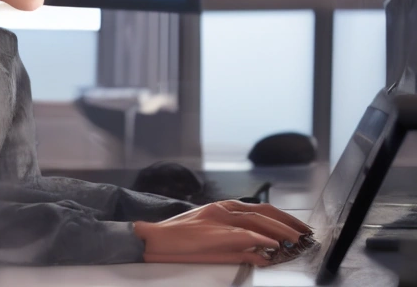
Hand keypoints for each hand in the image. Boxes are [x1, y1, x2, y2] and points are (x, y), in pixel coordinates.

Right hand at [133, 201, 311, 264]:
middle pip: (263, 212)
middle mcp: (224, 208)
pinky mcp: (213, 231)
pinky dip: (259, 239)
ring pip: (256, 220)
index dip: (282, 217)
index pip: (260, 209)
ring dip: (279, 231)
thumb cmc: (182, 240)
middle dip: (287, 222)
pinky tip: (273, 246)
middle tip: (306, 233)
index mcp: (224, 208)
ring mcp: (219, 218)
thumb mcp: (214, 242)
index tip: (298, 227)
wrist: (155, 239)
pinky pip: (241, 234)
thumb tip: (264, 255)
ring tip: (296, 241)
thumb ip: (239, 246)